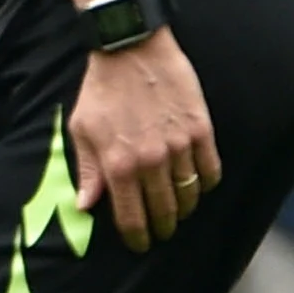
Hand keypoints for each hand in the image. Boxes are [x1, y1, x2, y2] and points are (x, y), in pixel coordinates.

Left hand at [68, 29, 219, 251]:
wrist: (130, 48)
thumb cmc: (101, 89)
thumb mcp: (82, 130)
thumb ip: (87, 171)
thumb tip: (86, 206)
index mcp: (118, 166)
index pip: (131, 218)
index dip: (137, 238)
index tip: (139, 243)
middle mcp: (150, 162)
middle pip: (163, 212)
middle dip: (162, 228)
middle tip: (162, 232)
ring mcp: (178, 147)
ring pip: (189, 195)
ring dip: (184, 208)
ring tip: (180, 210)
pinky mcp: (200, 130)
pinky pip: (210, 170)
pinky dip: (205, 183)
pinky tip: (198, 184)